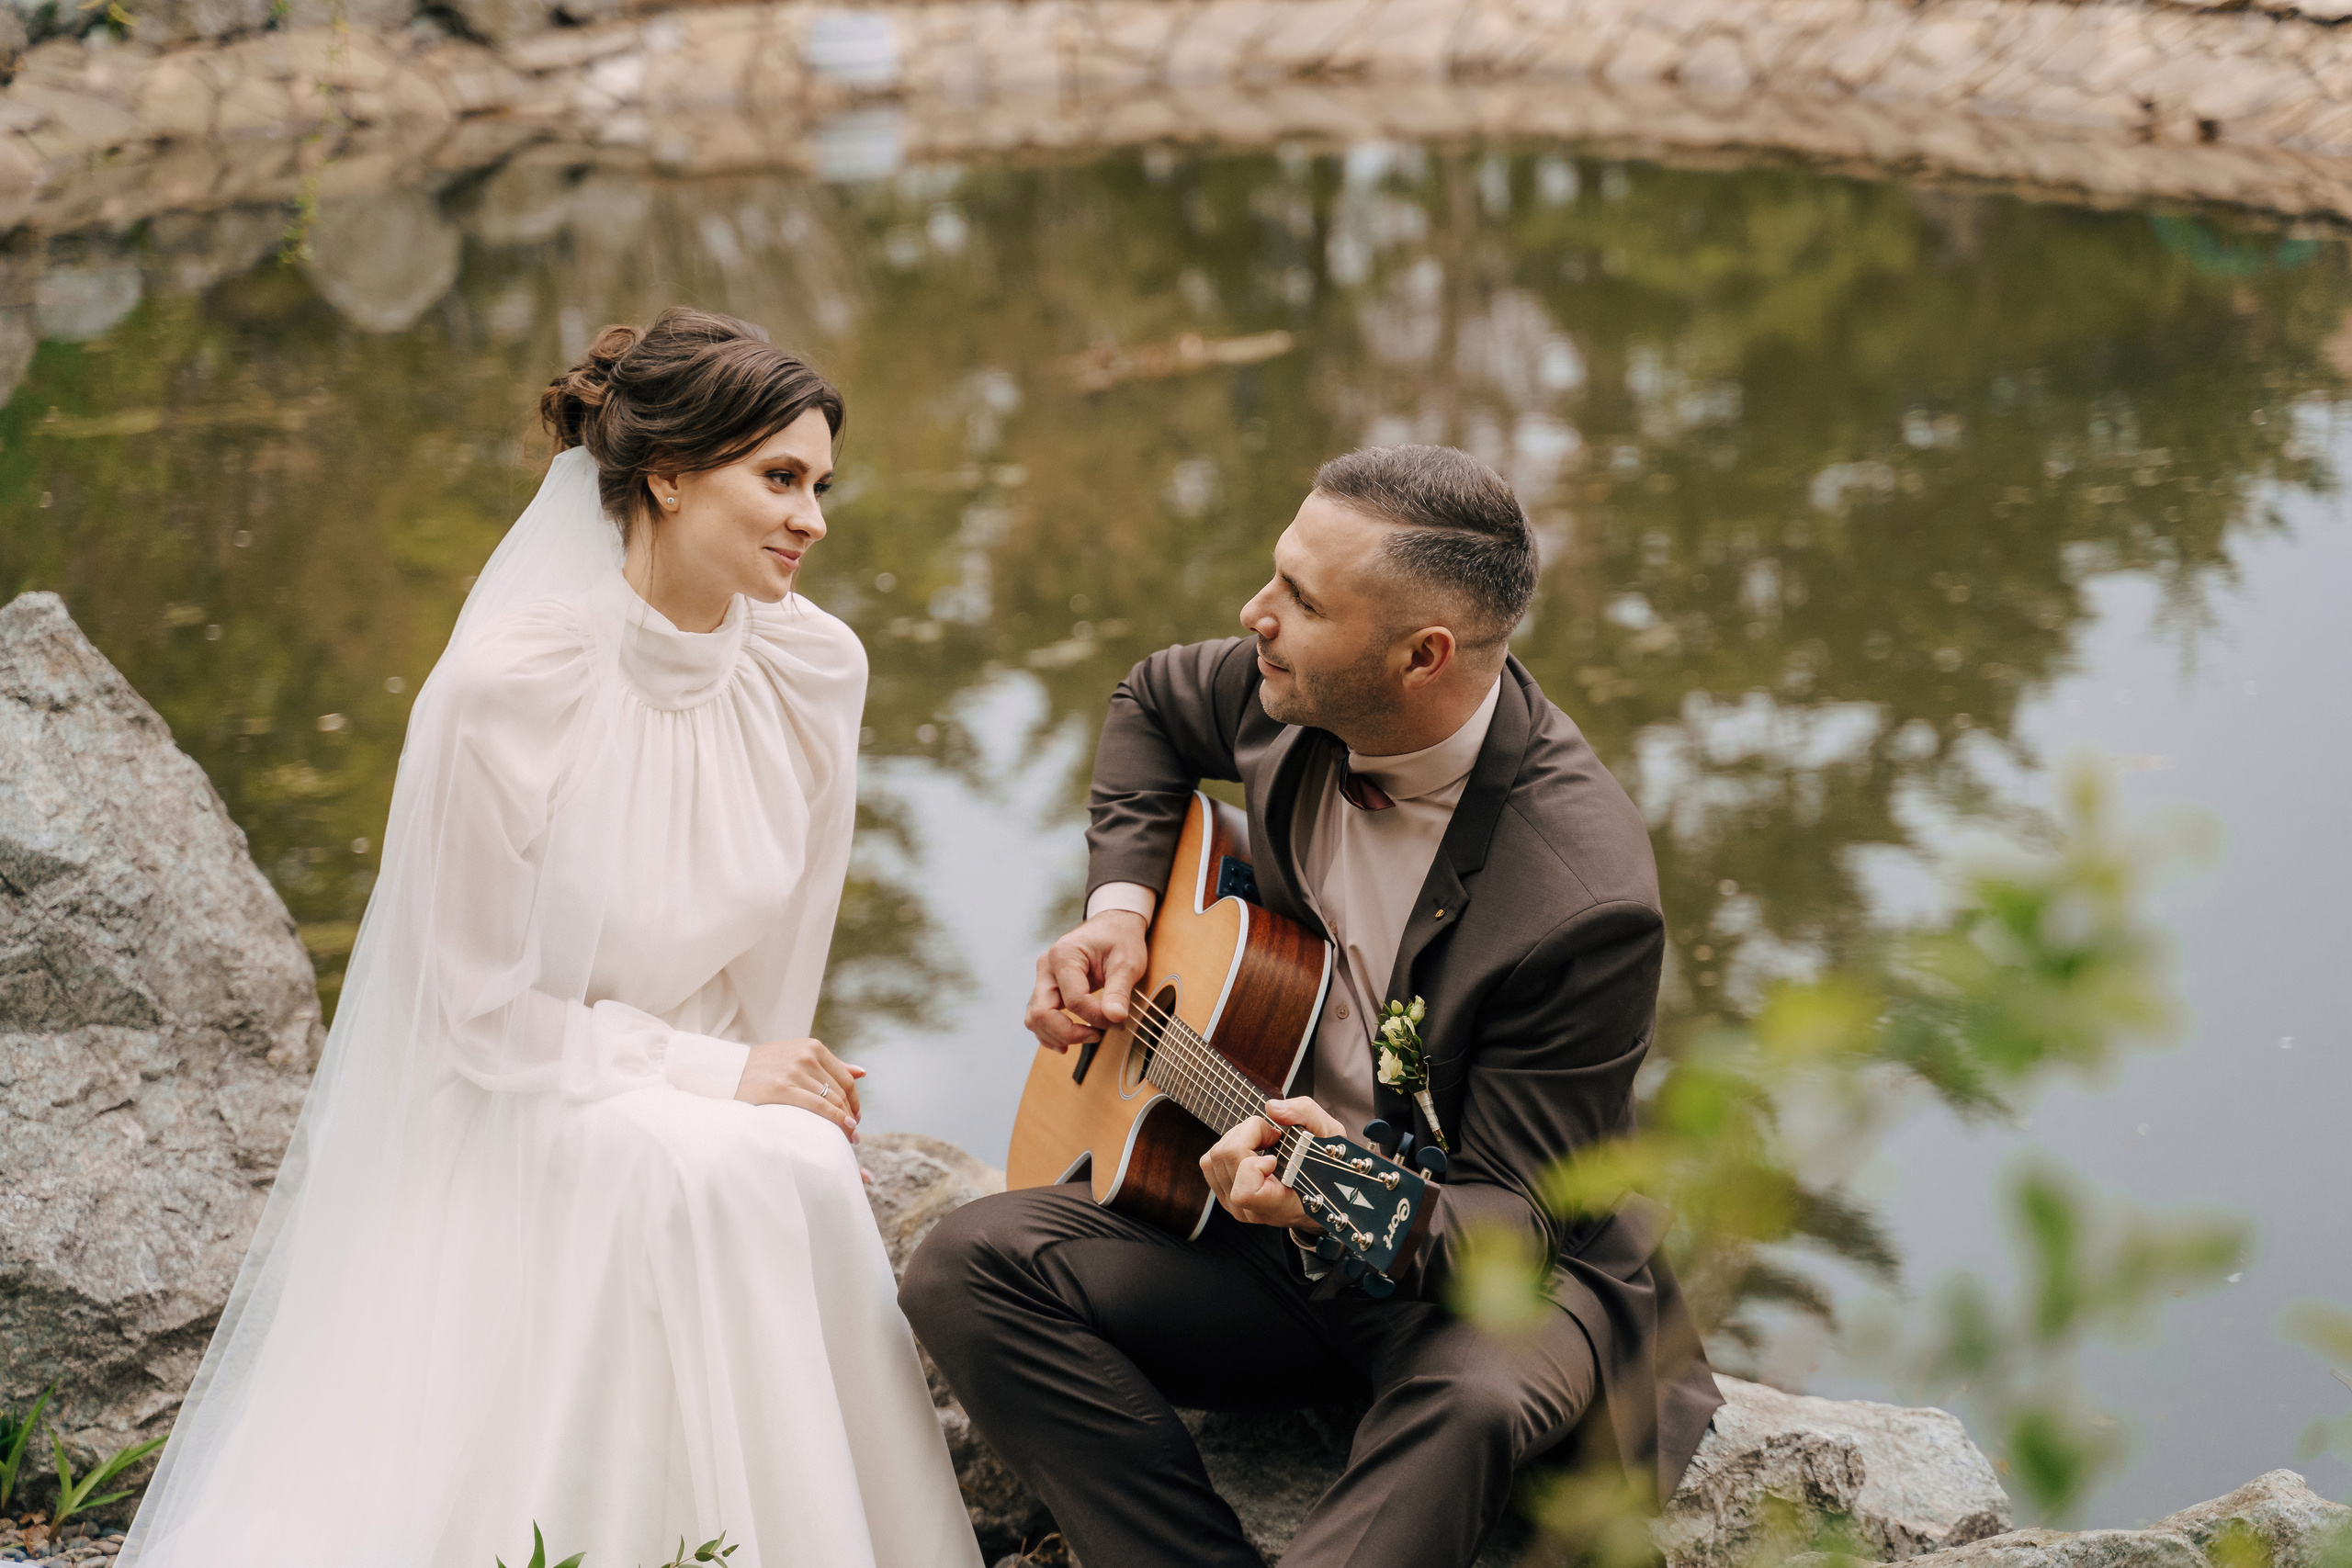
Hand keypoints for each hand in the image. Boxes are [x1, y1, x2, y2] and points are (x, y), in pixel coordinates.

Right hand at [734, 1036, 864, 1140]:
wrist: (729, 1070)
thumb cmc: (765, 1067)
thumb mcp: (798, 1057)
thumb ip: (829, 1065)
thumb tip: (862, 1073)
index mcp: (813, 1047)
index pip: (845, 1078)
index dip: (854, 1101)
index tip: (855, 1117)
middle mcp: (806, 1056)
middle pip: (841, 1091)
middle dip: (851, 1114)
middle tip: (853, 1133)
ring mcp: (794, 1071)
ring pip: (832, 1100)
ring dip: (845, 1121)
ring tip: (849, 1138)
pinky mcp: (782, 1087)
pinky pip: (819, 1106)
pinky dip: (835, 1119)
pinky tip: (843, 1129)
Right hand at [1024, 910, 1148, 1052]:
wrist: (1113, 926)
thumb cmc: (1120, 939)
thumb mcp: (1127, 962)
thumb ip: (1119, 991)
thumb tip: (1115, 1018)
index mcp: (1064, 955)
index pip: (1073, 999)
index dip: (1095, 1017)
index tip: (1117, 1020)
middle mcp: (1046, 967)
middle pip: (1042, 1013)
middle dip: (1069, 1032)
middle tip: (1097, 1035)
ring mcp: (1043, 979)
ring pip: (1035, 1018)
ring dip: (1058, 1036)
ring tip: (1087, 1037)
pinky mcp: (1047, 989)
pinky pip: (1038, 1016)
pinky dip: (1050, 1033)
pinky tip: (1068, 1042)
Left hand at [1201, 1096, 1344, 1230]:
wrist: (1321, 1194)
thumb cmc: (1327, 1167)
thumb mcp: (1330, 1135)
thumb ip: (1306, 1115)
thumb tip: (1272, 1108)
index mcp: (1280, 1205)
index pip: (1246, 1192)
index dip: (1255, 1165)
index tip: (1275, 1156)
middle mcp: (1252, 1210)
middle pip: (1226, 1159)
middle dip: (1249, 1133)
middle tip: (1274, 1136)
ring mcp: (1234, 1206)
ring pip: (1213, 1158)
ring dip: (1238, 1137)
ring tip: (1263, 1141)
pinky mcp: (1224, 1194)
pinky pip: (1209, 1163)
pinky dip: (1228, 1145)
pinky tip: (1252, 1147)